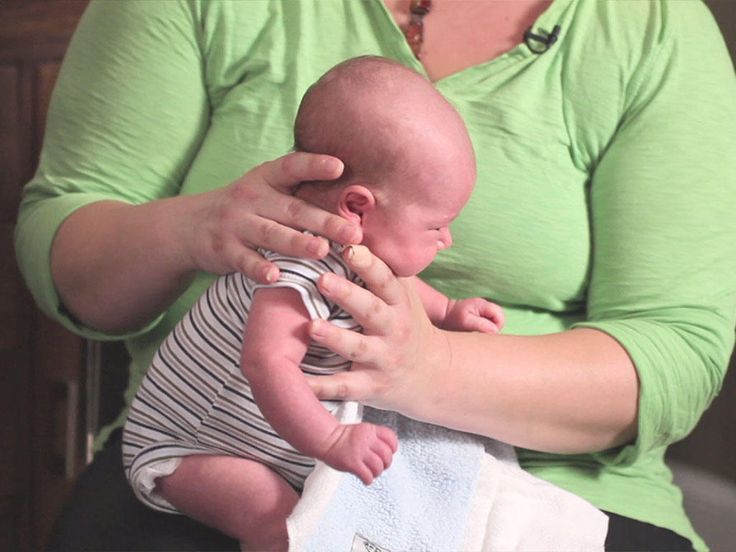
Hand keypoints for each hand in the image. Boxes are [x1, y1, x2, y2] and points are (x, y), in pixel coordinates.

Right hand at [180, 151, 361, 282]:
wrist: (189, 225)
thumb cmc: (244, 208)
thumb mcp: (264, 189)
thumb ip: (298, 190)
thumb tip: (351, 194)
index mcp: (265, 179)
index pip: (291, 167)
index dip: (314, 165)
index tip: (339, 167)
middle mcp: (252, 199)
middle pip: (293, 210)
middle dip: (325, 221)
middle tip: (353, 233)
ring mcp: (236, 224)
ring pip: (272, 234)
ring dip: (298, 243)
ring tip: (322, 250)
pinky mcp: (224, 250)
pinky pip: (244, 260)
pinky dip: (259, 268)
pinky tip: (275, 276)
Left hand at [306, 245, 450, 417]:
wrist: (433, 374)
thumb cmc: (405, 324)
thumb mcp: (402, 295)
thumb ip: (380, 270)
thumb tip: (352, 227)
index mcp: (398, 302)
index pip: (385, 279)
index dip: (368, 263)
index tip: (350, 247)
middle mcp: (393, 329)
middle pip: (371, 310)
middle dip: (347, 295)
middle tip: (322, 279)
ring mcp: (383, 358)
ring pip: (357, 348)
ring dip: (334, 337)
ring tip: (311, 326)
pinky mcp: (371, 386)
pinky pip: (344, 386)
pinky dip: (321, 386)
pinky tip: (297, 379)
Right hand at [320, 422, 397, 484]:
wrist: (326, 439)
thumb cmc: (342, 437)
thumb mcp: (361, 430)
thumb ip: (374, 437)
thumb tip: (387, 451)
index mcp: (370, 430)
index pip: (390, 438)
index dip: (393, 447)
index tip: (390, 452)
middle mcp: (367, 440)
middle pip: (387, 455)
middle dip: (386, 463)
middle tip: (381, 466)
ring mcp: (359, 452)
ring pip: (378, 467)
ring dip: (377, 472)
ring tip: (371, 473)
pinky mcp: (352, 464)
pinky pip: (367, 476)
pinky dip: (368, 480)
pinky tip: (365, 478)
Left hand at [441, 298, 504, 332]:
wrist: (443, 314)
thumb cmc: (453, 318)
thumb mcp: (466, 322)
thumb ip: (481, 325)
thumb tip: (495, 330)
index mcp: (484, 305)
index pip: (500, 317)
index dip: (496, 327)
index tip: (484, 332)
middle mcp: (485, 306)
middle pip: (500, 319)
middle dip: (494, 328)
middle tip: (480, 332)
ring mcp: (483, 310)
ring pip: (495, 322)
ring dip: (489, 329)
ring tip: (476, 331)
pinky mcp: (480, 315)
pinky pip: (489, 323)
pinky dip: (485, 328)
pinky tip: (475, 330)